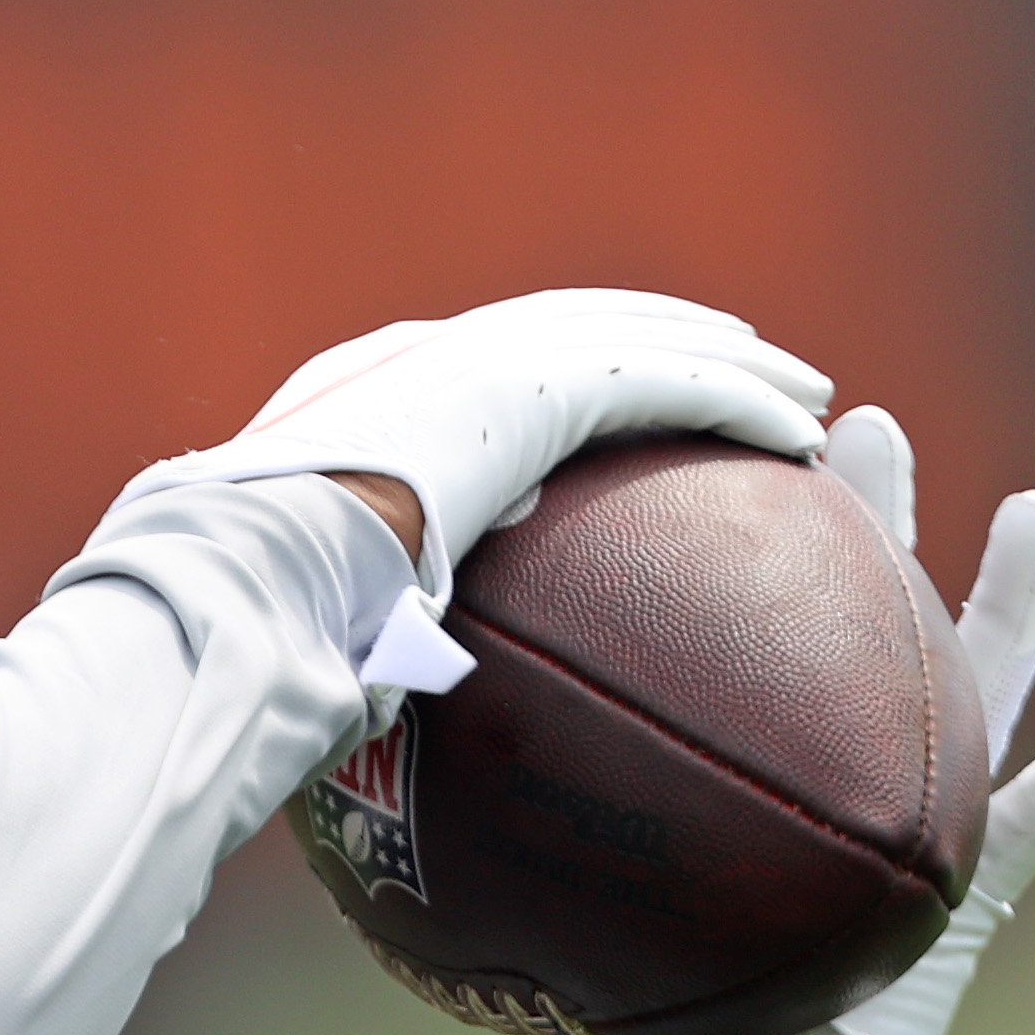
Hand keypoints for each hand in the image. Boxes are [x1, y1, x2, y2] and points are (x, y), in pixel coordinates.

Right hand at [141, 292, 831, 600]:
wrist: (234, 580)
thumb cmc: (243, 627)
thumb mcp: (296, 619)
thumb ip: (346, 629)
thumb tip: (358, 706)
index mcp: (365, 397)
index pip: (488, 365)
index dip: (566, 372)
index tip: (620, 402)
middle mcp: (422, 355)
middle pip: (578, 328)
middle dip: (665, 342)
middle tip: (742, 372)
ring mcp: (472, 360)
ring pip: (637, 339)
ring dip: (729, 364)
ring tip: (800, 394)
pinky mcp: (524, 385)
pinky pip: (661, 386)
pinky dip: (733, 404)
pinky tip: (799, 434)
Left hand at [536, 404, 1034, 1034]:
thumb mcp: (566, 930)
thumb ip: (505, 863)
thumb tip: (379, 797)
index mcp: (763, 767)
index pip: (754, 632)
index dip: (740, 551)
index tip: (710, 457)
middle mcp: (847, 776)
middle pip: (867, 617)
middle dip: (870, 517)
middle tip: (855, 422)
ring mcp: (924, 826)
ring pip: (985, 687)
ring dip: (1015, 601)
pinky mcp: (977, 898)